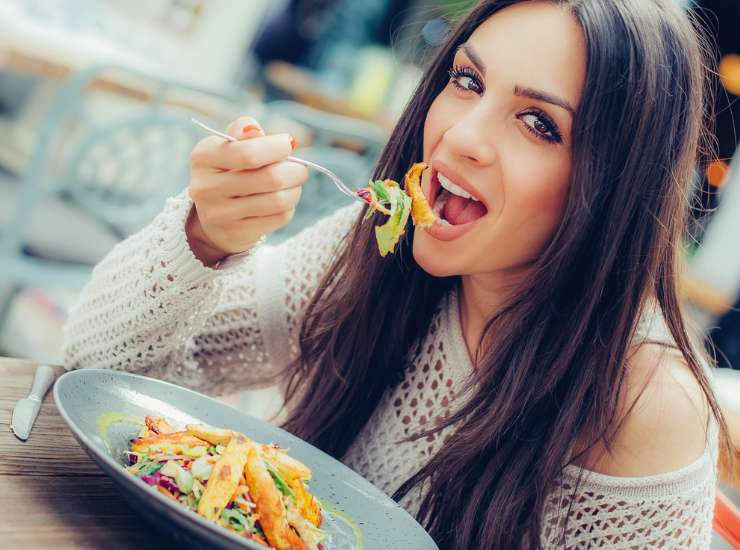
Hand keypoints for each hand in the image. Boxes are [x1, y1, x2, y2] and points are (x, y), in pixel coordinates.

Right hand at [185, 116, 306, 265]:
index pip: (248, 153)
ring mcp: (221, 213)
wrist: (215, 215)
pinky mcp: (238, 232)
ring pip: (279, 200)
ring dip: (295, 189)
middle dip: (295, 170)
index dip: (277, 148)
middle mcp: (206, 187)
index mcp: (203, 157)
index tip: (288, 143)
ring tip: (293, 183)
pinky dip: (289, 207)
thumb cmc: (229, 170)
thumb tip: (255, 129)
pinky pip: (280, 217)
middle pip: (271, 178)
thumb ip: (243, 131)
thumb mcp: (228, 145)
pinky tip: (284, 201)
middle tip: (299, 168)